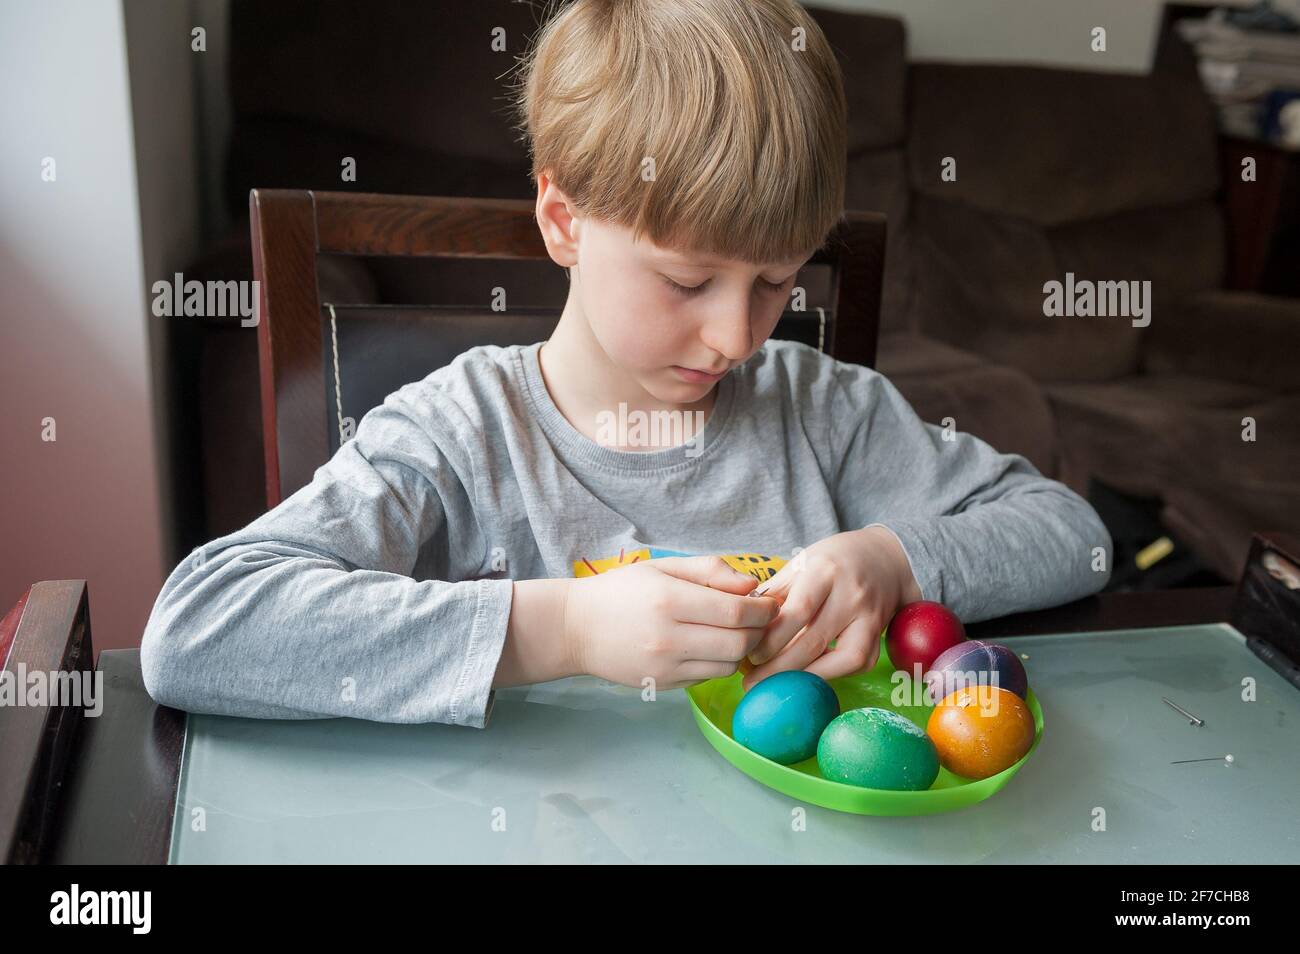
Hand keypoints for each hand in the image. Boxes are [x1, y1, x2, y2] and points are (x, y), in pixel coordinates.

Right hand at [565, 556, 780, 689]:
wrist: (576, 628)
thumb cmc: (621, 591)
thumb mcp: (663, 568)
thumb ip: (710, 571)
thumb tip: (753, 586)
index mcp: (669, 600)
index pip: (737, 612)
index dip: (763, 609)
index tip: (770, 602)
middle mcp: (668, 637)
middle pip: (740, 643)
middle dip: (760, 631)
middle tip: (761, 620)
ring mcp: (665, 666)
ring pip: (729, 665)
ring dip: (742, 650)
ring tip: (736, 633)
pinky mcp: (663, 685)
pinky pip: (708, 677)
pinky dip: (719, 663)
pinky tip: (710, 646)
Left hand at [741, 527, 920, 690]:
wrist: (884, 557)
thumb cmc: (832, 561)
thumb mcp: (800, 563)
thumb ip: (774, 593)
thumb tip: (745, 625)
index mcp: (825, 571)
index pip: (798, 610)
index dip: (772, 638)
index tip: (750, 655)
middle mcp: (852, 594)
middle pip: (814, 640)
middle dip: (780, 667)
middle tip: (754, 681)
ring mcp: (871, 616)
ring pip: (842, 658)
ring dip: (807, 676)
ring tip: (779, 684)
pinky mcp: (879, 634)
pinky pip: (857, 663)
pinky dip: (831, 673)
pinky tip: (808, 675)